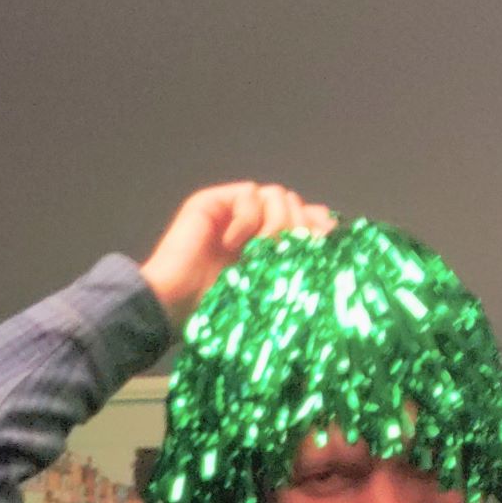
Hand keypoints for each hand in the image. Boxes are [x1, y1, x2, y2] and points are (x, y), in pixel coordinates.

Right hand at [137, 182, 335, 324]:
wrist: (172, 307)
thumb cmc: (219, 306)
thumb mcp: (272, 284)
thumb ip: (300, 258)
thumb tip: (329, 232)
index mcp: (270, 242)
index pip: (309, 216)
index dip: (320, 226)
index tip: (323, 245)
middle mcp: (254, 224)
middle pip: (296, 203)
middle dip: (296, 229)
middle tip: (278, 256)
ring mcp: (232, 212)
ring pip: (277, 195)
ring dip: (274, 224)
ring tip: (254, 252)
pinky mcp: (212, 202)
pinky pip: (249, 194)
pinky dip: (247, 218)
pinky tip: (232, 244)